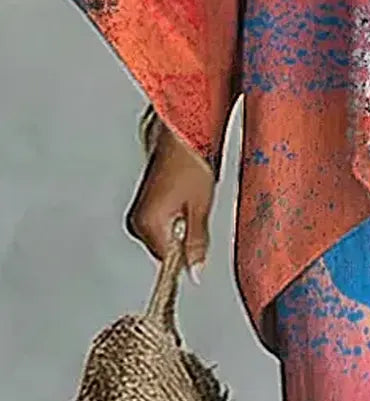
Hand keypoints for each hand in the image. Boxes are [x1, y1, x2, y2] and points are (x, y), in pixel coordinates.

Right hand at [126, 125, 214, 282]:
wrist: (183, 129)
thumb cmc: (191, 158)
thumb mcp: (201, 204)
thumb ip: (197, 242)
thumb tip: (195, 271)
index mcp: (147, 223)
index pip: (167, 260)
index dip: (188, 256)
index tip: (201, 248)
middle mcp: (137, 219)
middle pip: (166, 248)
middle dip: (185, 238)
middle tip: (200, 211)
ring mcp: (139, 210)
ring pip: (166, 234)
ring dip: (182, 224)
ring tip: (194, 196)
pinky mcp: (145, 200)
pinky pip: (163, 220)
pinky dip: (178, 213)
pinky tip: (187, 193)